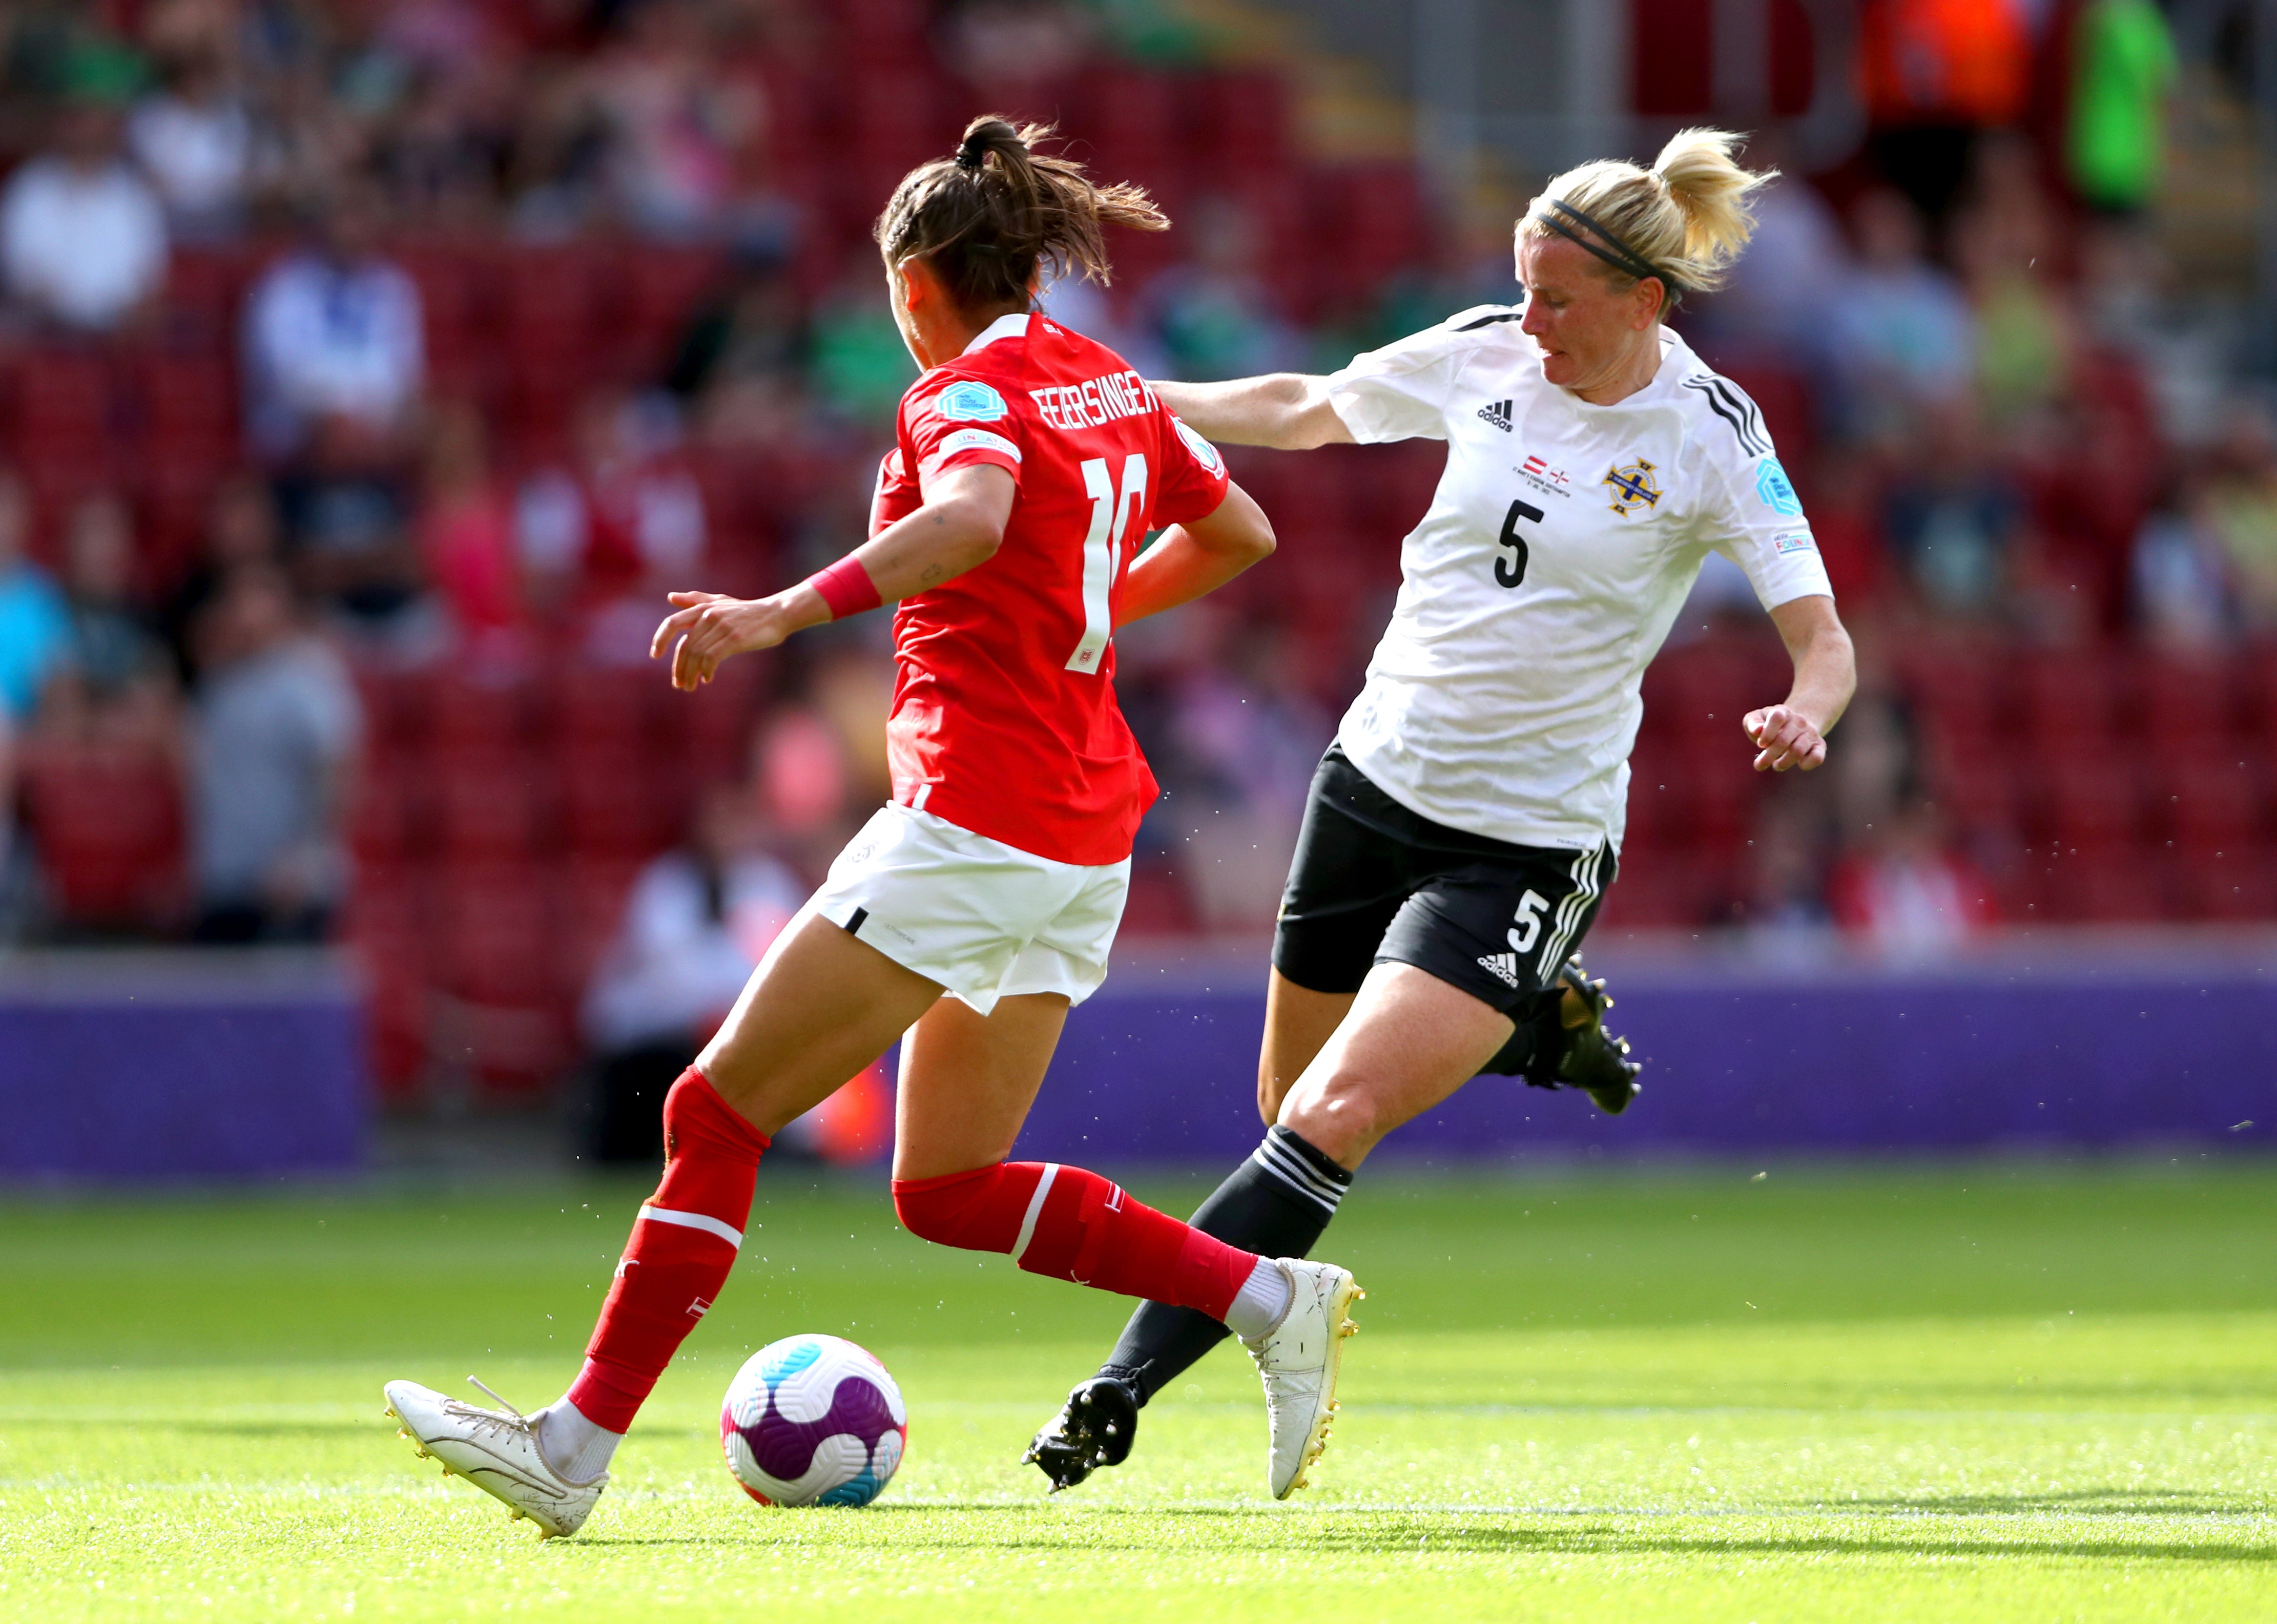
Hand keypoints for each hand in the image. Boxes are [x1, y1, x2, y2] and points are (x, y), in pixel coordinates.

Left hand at [650, 590, 799, 690]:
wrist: (776, 614)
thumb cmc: (748, 611)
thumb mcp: (720, 602)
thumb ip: (695, 600)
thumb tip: (671, 597)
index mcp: (703, 608)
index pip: (672, 623)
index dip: (660, 639)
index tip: (655, 654)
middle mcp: (709, 615)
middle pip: (685, 646)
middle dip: (679, 668)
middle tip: (679, 684)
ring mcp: (722, 627)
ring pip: (697, 655)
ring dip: (691, 674)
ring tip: (692, 686)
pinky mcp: (735, 639)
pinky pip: (711, 658)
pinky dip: (706, 671)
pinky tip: (708, 679)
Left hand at [1743, 704, 1826, 771]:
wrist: (1793, 725)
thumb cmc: (1769, 724)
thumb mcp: (1756, 719)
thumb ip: (1753, 723)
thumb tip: (1757, 730)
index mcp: (1782, 711)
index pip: (1777, 717)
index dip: (1767, 733)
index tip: (1760, 744)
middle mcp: (1799, 721)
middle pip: (1783, 740)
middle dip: (1768, 756)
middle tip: (1760, 764)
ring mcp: (1810, 733)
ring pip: (1798, 751)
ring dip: (1783, 763)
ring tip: (1776, 765)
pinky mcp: (1820, 745)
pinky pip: (1817, 757)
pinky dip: (1806, 764)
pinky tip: (1799, 764)